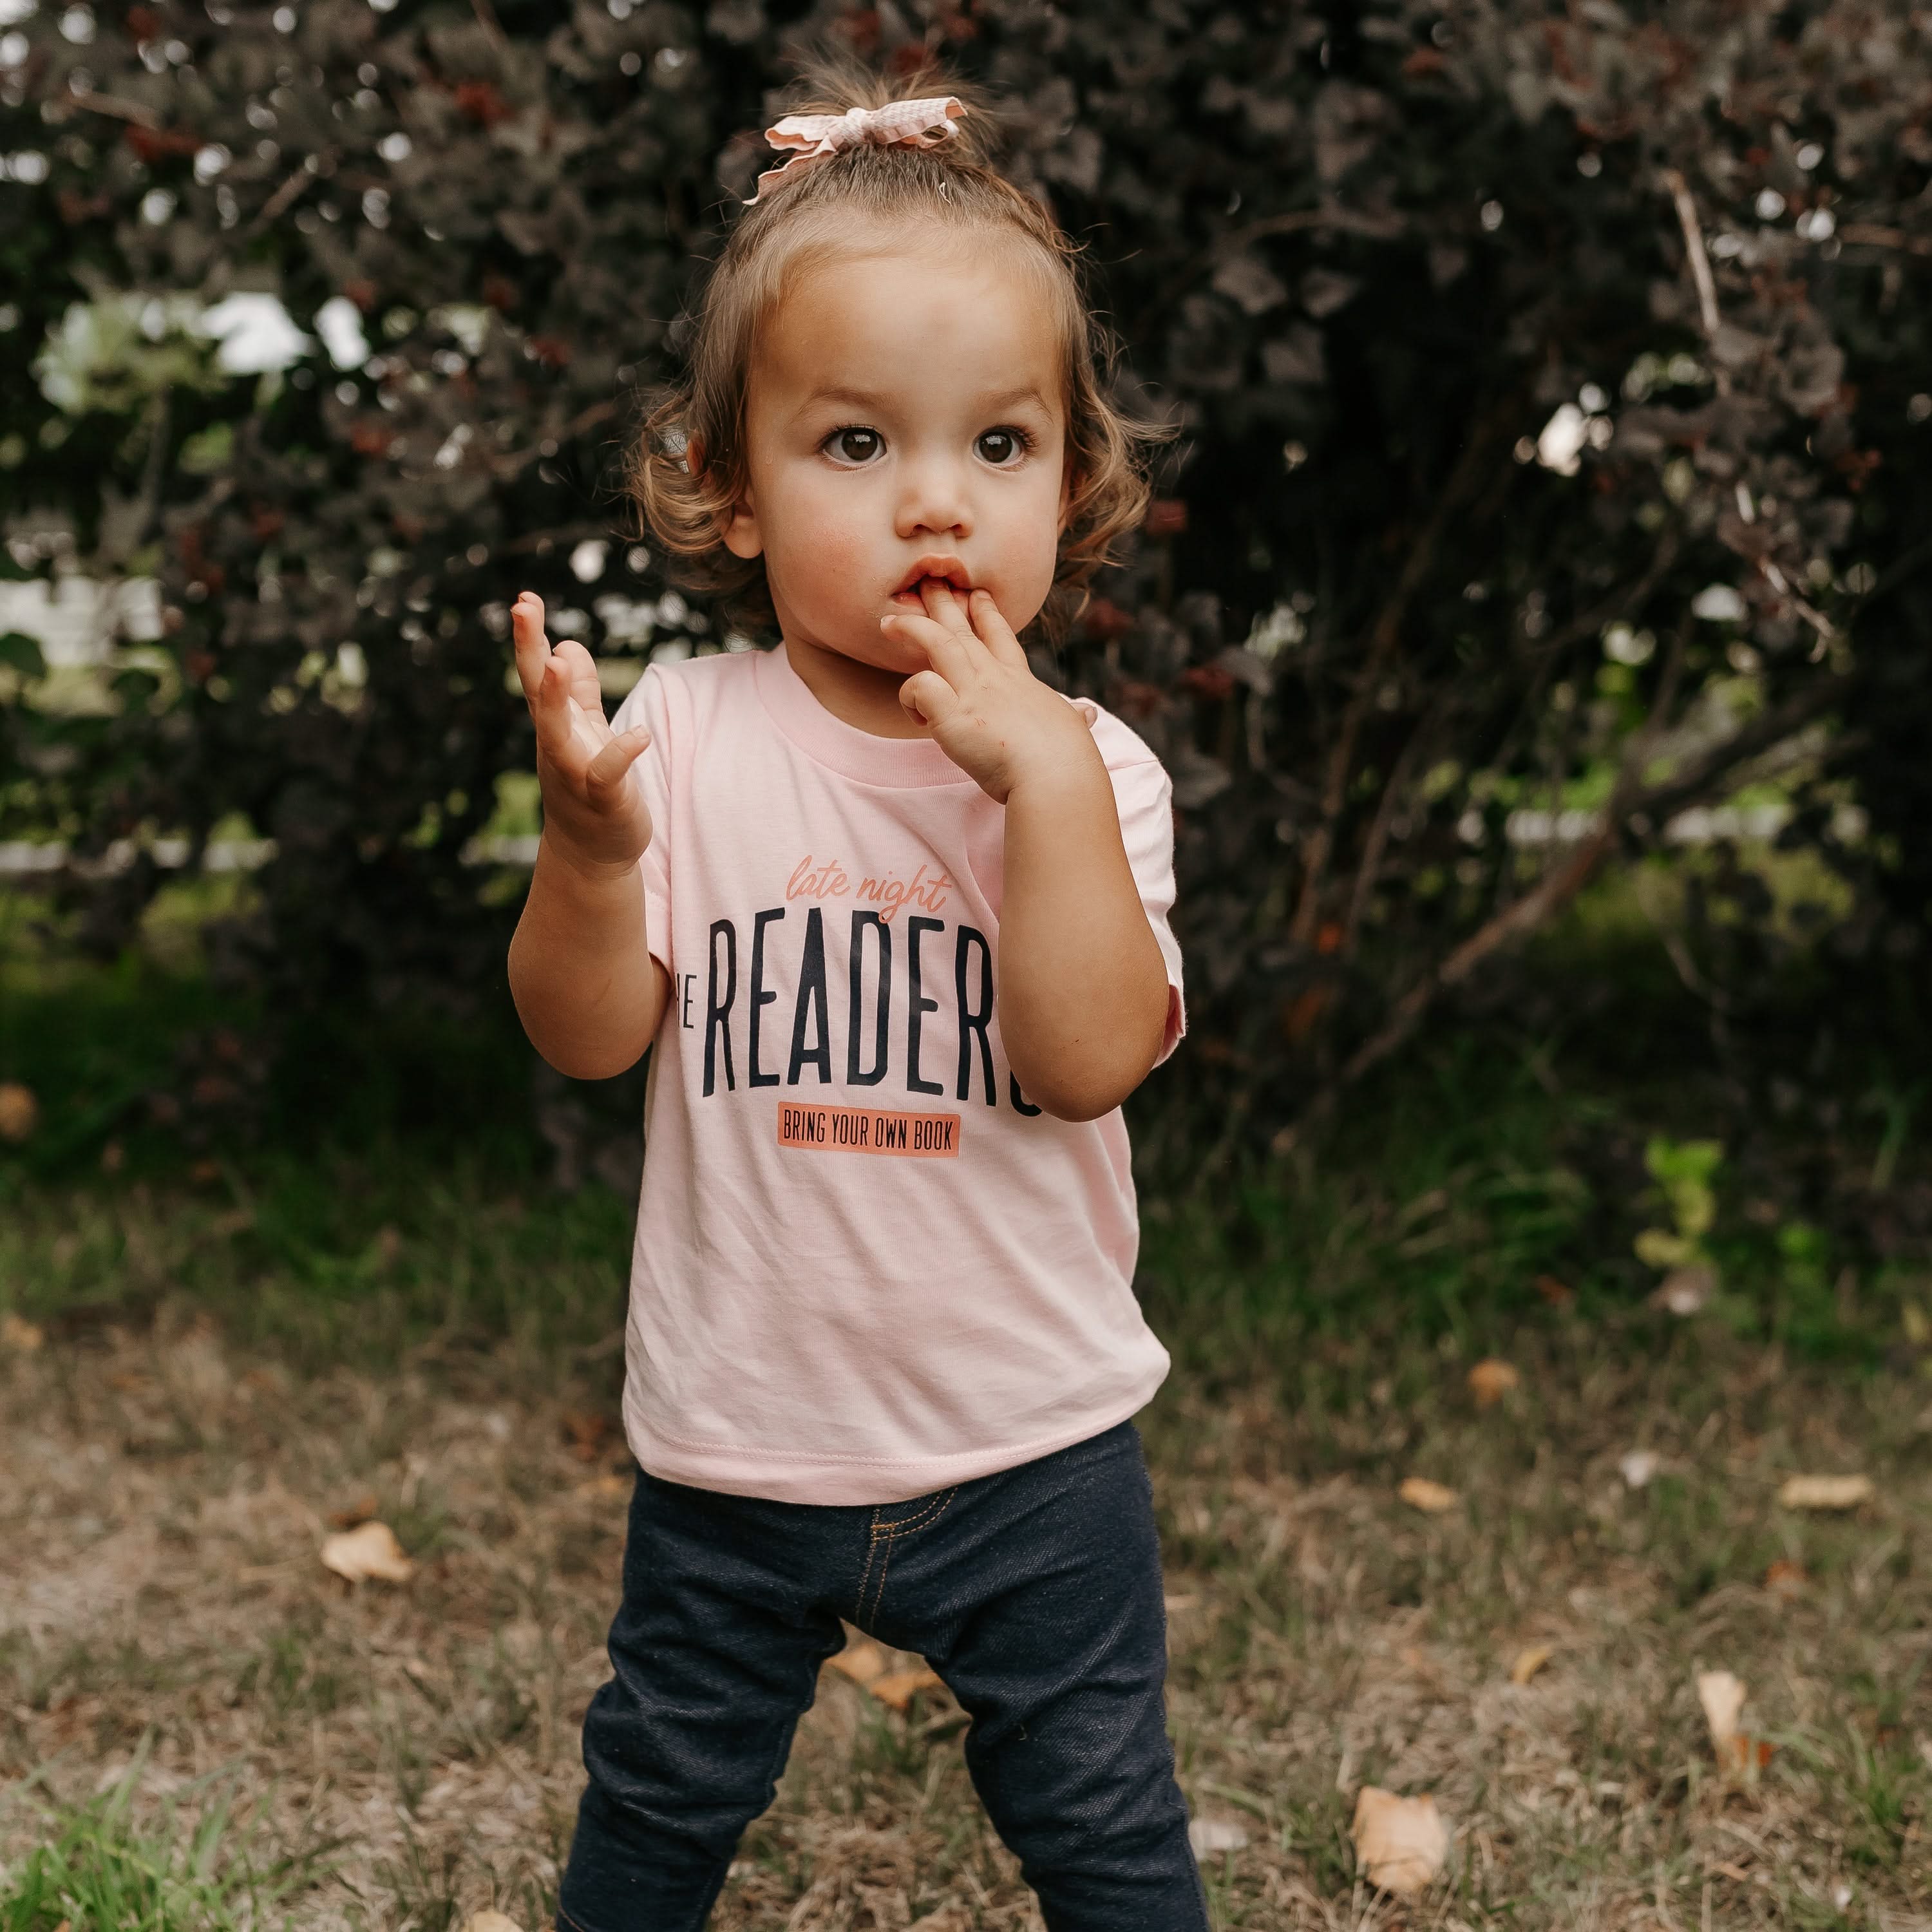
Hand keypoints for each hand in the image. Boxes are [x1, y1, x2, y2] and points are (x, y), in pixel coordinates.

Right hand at [511, 591, 652, 875]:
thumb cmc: (588, 786)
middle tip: (522, 608)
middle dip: (529, 649)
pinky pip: (607, 774)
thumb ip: (580, 690)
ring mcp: (574, 771)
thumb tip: (568, 645)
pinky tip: (639, 736)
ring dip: (557, 698)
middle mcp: (556, 743)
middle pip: (537, 691)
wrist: (592, 853)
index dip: (530, 636)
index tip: (525, 598)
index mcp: (555, 723)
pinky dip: (621, 754)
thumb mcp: (585, 730)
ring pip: (558, 732)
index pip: (537, 672)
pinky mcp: (603, 798)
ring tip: (559, 662)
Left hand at [885, 582, 1096, 804]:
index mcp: (1021, 682)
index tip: (975, 594)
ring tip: (888, 621)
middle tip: (927, 582)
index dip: (986, 614)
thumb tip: (1089, 713)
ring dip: (912, 627)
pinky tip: (916, 714)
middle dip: (943, 602)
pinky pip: (918, 687)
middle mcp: (995, 679)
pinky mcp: (952, 716)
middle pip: (962, 630)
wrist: (1057, 776)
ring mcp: (973, 693)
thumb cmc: (1067, 759)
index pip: (1001, 638)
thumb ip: (1074, 717)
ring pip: (937, 642)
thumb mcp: (1071, 728)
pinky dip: (910, 696)